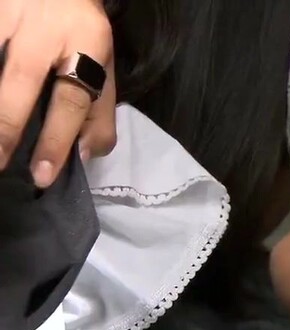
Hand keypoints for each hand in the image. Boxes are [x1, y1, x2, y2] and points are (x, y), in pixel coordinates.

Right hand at [0, 0, 116, 187]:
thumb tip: (85, 156)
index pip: (71, 99)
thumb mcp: (104, 65)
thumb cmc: (80, 31)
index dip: (56, 140)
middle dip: (6, 129)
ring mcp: (7, 17)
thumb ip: (99, 113)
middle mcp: (43, 29)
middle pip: (19, 83)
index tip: (43, 175)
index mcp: (85, 42)